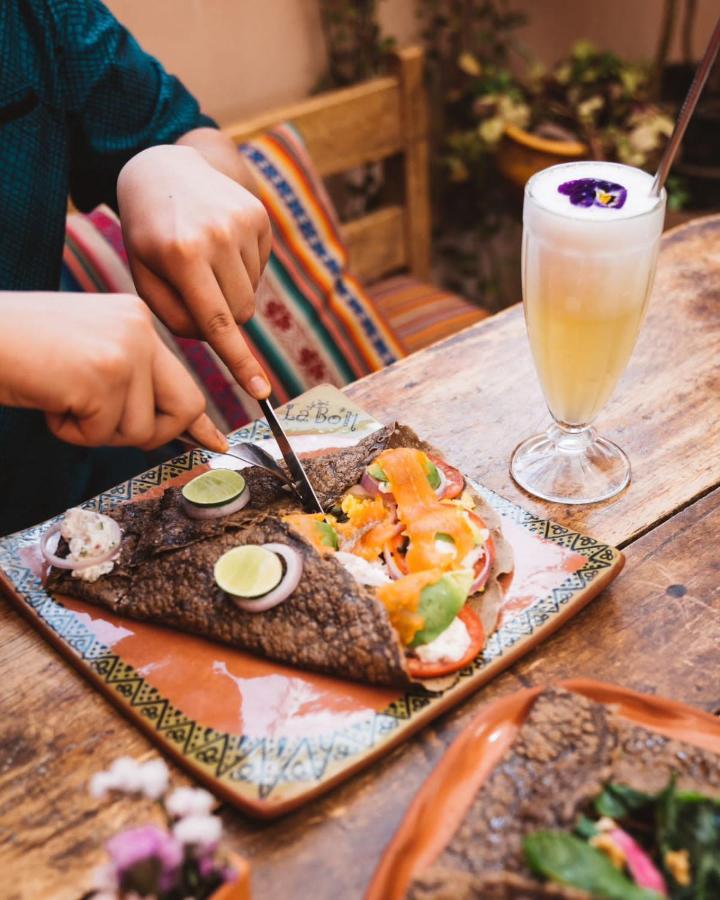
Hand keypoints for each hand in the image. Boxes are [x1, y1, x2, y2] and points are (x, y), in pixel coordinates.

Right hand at [0, 292, 226, 451]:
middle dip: (153, 434)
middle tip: (102, 425)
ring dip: (95, 431)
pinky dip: (70, 431)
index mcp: (137, 319)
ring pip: (141, 429)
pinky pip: (103, 433)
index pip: (185, 379)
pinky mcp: (104, 375)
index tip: (214, 442)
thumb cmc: (20, 351)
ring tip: (60, 398)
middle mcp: (140, 328)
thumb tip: (179, 424)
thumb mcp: (87, 356)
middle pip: (186, 406)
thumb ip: (131, 381)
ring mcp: (125, 350)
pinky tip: (47, 400)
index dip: (197, 420)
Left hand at [117, 143, 271, 398]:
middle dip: (222, 317)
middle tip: (196, 292)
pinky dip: (241, 270)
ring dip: (231, 293)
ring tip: (204, 262)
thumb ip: (174, 315)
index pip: (217, 323)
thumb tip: (216, 337)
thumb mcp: (143, 274)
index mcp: (182, 255)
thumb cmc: (148, 232)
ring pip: (252, 295)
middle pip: (240, 313)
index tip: (261, 392)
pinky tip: (220, 245)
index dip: (240, 362)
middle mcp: (217, 238)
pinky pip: (260, 270)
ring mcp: (243, 224)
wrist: (164, 166)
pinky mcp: (260, 217)